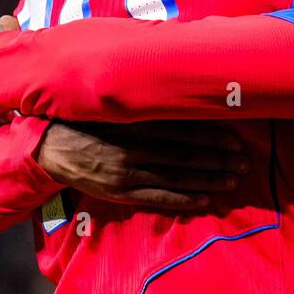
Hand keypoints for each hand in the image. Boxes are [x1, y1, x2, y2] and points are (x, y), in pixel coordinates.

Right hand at [36, 120, 249, 211]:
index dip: (212, 136)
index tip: (236, 140)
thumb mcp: (114, 106)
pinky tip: (205, 200)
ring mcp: (128, 173)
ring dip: (208, 179)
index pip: (183, 131)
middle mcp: (135, 149)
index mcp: (135, 124)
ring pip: (176, 177)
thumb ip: (144, 105)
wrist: (49, 147)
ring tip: (233, 180)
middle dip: (218, 159)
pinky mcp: (121, 192)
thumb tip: (179, 93)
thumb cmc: (87, 121)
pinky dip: (183, 199)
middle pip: (186, 155)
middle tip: (244, 163)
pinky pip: (157, 198)